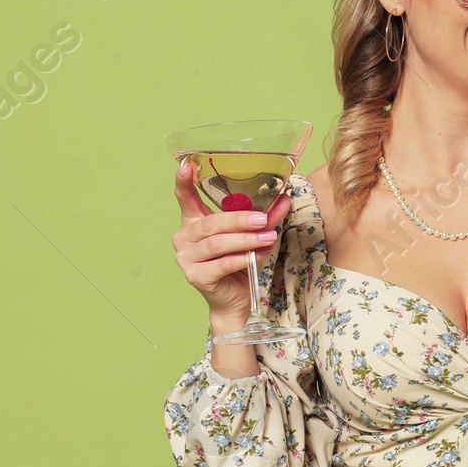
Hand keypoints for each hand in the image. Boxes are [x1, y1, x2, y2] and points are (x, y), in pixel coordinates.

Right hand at [172, 159, 287, 333]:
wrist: (233, 301)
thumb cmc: (238, 264)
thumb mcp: (249, 236)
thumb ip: (262, 217)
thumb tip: (284, 197)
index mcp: (192, 222)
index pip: (184, 198)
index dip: (183, 182)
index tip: (186, 166)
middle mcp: (184, 237)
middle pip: (211, 223)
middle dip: (239, 220)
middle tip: (262, 219)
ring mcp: (186, 258)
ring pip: (217, 244)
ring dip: (245, 240)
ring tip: (269, 238)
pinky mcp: (196, 277)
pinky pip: (222, 264)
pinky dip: (243, 258)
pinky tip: (258, 255)